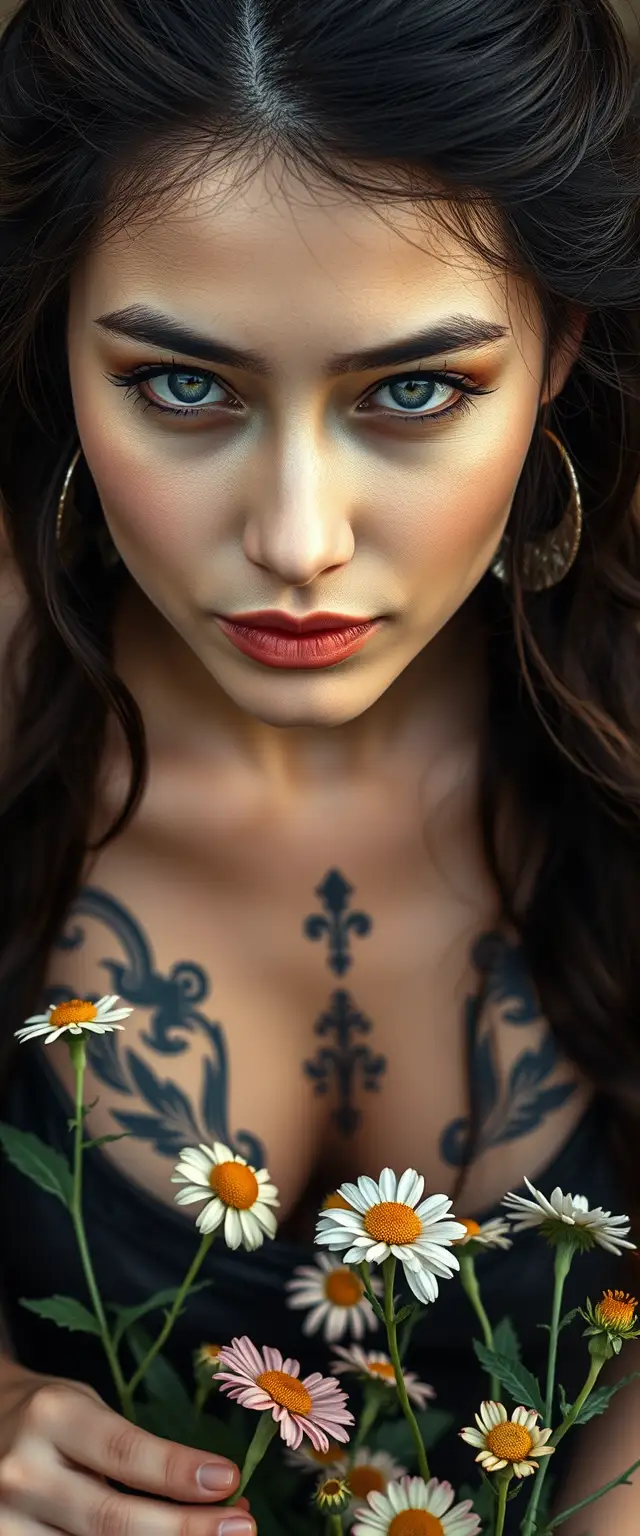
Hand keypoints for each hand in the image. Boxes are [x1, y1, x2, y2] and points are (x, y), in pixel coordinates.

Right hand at [0, 1359, 254, 1533]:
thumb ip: (139, 1453)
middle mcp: (23, 1473)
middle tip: (240, 1529)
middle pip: (111, 1519)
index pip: (123, 1453)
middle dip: (184, 1530)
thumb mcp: (89, 1411)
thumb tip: (218, 1491)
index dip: (177, 1471)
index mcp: (52, 1418)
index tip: (229, 1479)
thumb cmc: (52, 1420)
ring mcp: (7, 1523)